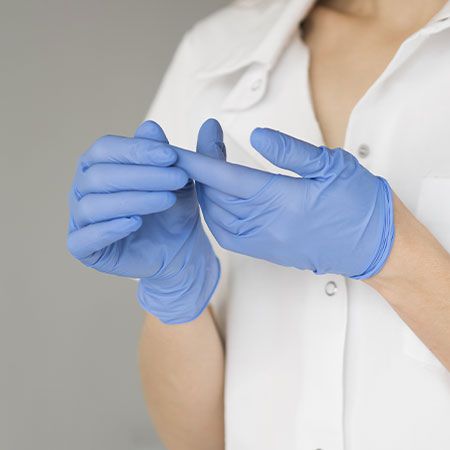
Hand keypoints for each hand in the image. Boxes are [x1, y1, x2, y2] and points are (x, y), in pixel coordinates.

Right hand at [67, 121, 219, 323]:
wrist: (179, 248)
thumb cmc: (173, 208)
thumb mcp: (175, 179)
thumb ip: (165, 154)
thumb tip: (151, 125)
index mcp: (97, 164)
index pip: (106, 149)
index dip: (137, 150)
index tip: (171, 156)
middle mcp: (83, 189)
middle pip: (100, 175)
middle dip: (142, 175)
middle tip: (178, 178)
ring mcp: (80, 219)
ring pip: (93, 205)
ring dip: (133, 200)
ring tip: (167, 199)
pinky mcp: (83, 248)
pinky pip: (84, 239)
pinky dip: (108, 229)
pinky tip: (135, 223)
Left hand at [175, 119, 393, 278]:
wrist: (378, 248)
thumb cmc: (363, 207)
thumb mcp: (333, 166)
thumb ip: (291, 152)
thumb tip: (258, 136)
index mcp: (284, 202)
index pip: (226, 179)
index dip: (198, 162)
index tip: (178, 152)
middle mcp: (269, 227)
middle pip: (217, 197)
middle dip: (201, 170)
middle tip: (205, 144)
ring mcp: (268, 243)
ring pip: (218, 218)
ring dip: (206, 194)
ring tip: (208, 170)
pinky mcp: (270, 252)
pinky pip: (229, 236)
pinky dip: (216, 215)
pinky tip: (218, 201)